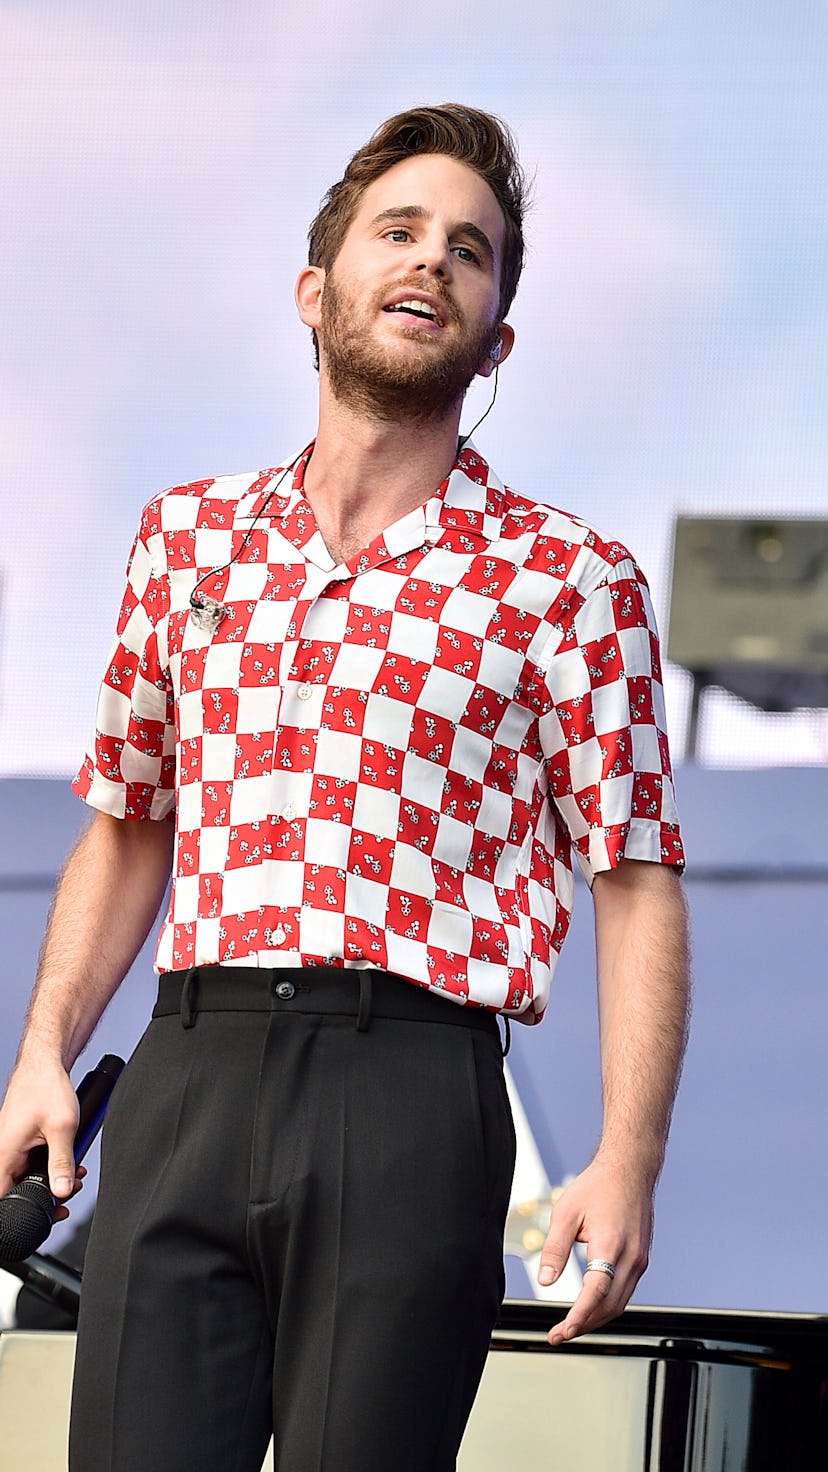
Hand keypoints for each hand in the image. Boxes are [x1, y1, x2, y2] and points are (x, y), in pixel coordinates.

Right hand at [0, 1058, 80, 1208]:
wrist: (46, 1063)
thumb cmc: (47, 1087)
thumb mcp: (62, 1128)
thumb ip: (62, 1162)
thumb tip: (61, 1191)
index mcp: (4, 1154)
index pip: (4, 1196)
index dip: (25, 1208)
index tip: (49, 1209)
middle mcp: (3, 1152)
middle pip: (19, 1188)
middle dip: (48, 1192)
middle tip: (70, 1188)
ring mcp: (11, 1146)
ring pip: (29, 1174)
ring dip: (53, 1176)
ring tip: (74, 1171)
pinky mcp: (20, 1140)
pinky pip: (33, 1161)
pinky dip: (50, 1162)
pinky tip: (68, 1157)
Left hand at [537, 1158, 653, 1345]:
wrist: (630, 1168)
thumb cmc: (599, 1185)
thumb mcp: (566, 1212)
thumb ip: (555, 1249)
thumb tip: (546, 1281)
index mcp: (612, 1245)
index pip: (596, 1293)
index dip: (579, 1317)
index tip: (562, 1331)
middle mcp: (632, 1258)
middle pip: (609, 1306)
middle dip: (584, 1325)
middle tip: (558, 1334)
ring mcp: (640, 1260)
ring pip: (619, 1303)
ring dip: (596, 1318)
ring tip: (571, 1326)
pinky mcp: (641, 1258)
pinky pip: (625, 1290)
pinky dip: (607, 1304)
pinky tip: (591, 1305)